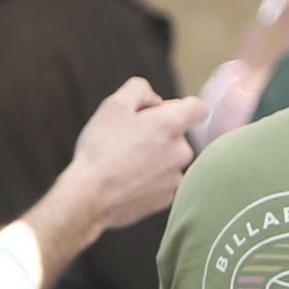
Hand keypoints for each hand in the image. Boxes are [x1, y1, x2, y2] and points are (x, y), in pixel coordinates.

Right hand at [68, 77, 201, 229]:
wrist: (90, 197)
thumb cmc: (101, 149)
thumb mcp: (114, 105)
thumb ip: (139, 90)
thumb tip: (155, 100)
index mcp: (172, 124)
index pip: (198, 108)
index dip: (180, 106)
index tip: (160, 112)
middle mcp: (182, 151)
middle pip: (178, 135)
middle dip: (159, 133)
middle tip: (128, 138)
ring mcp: (176, 177)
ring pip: (170, 159)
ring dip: (154, 157)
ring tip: (124, 161)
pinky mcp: (167, 198)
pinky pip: (162, 181)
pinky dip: (149, 178)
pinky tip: (126, 179)